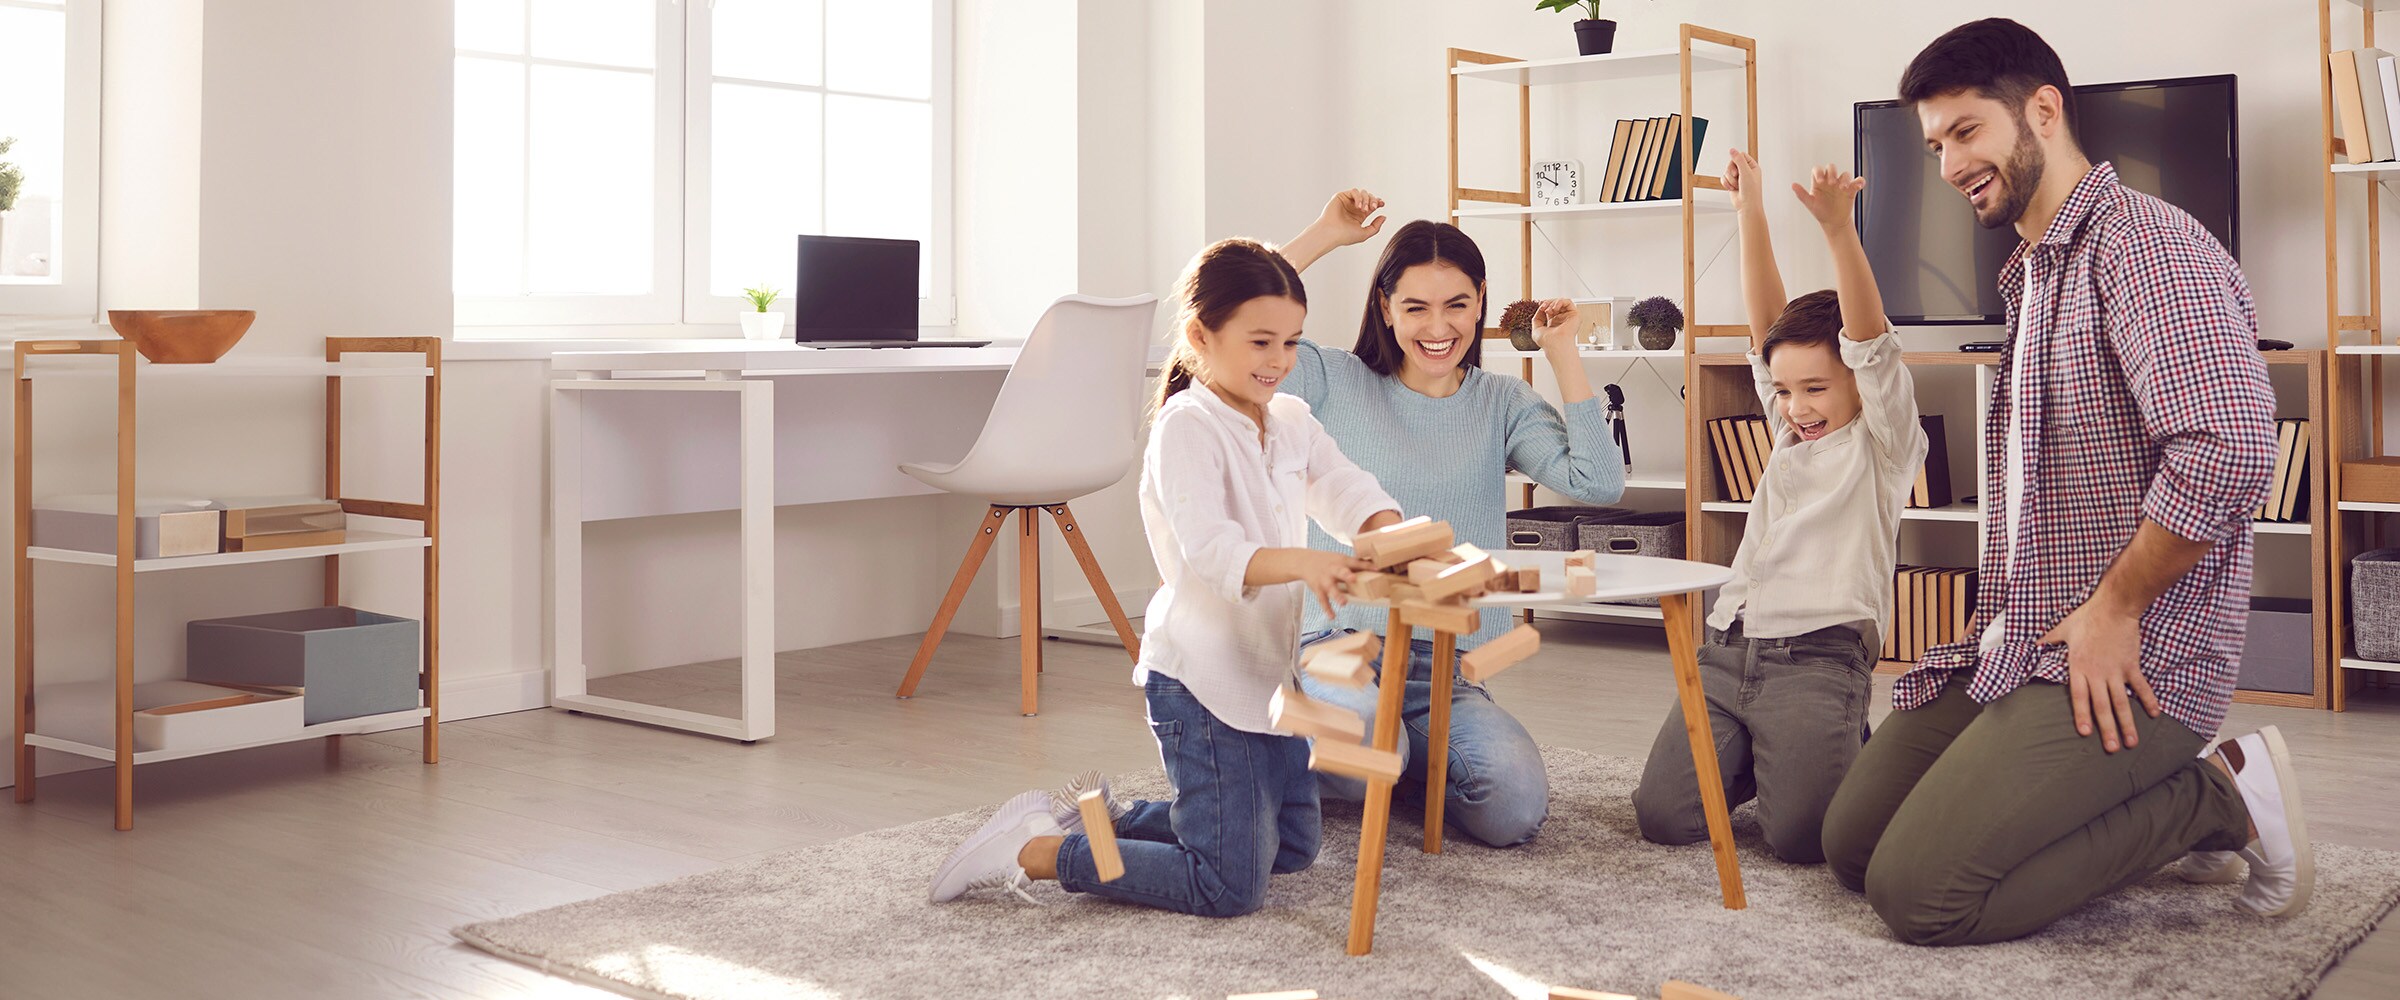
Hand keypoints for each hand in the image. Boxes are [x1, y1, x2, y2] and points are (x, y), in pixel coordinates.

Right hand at [1292, 549, 1376, 616]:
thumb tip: (1374, 566)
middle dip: (1346, 575)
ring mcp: (1324, 580)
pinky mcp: (1318, 590)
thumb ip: (1355, 564)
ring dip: (1337, 595)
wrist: (1304, 562)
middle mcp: (1333, 570)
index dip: (1366, 566)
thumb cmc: (1328, 561)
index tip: (1377, 569)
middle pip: (1340, 572)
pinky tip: (1332, 616)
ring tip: (1344, 603)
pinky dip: (1327, 609)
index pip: (1355, 562)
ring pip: (1331, 588)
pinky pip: (1323, 600)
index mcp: (1341, 561)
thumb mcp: (1340, 558)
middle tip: (1353, 579)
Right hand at [1311, 188, 1386, 247]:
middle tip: (1373, 208)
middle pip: (1369, 197)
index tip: (1382, 204)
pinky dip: (1358, 197)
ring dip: (1366, 200)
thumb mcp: (1365, 234)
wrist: (1331, 233)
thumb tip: (1384, 216)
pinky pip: (1354, 191)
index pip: (1372, 205)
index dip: (1378, 202)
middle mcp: (1354, 208)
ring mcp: (1347, 202)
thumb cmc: (1345, 236)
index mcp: (1359, 215)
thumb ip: (1376, 227)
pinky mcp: (1341, 197)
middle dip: (1373, 201)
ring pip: (1363, 193)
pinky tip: (1357, 206)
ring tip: (1363, 209)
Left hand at [1532, 297, 1580, 351]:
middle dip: (1548, 303)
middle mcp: (1562, 320)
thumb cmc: (1547, 342)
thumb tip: (1540, 309)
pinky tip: (1555, 308)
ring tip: (1550, 310)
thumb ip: (1537, 318)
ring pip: (1561, 302)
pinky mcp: (1574, 315)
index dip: (1545, 304)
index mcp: (1554, 323)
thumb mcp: (1536, 329)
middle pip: (1555, 304)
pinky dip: (1560, 302)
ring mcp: (1568, 317)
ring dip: (1553, 303)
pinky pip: (1568, 302)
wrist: (1555, 345)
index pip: (1550, 309)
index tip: (1540, 304)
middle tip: (1544, 307)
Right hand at [1724, 148, 1762, 214]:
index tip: (1737, 170)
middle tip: (1736, 177)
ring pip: (1727, 171)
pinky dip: (1726, 183)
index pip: (1741, 156)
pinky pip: (1724, 178)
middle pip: (1732, 163)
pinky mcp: (1732, 183)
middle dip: (1731, 171)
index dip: (1736, 161)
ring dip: (1729, 179)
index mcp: (1752, 166)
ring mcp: (1738, 177)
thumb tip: (1732, 150)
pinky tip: (1732, 188)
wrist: (1747, 205)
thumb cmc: (1751, 191)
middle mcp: (1745, 171)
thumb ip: (1738, 160)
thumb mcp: (1745, 172)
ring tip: (1736, 185)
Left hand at [1791, 164, 1865, 229]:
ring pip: (1845, 174)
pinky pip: (1857, 181)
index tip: (1820, 181)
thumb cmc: (1820, 212)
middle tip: (1831, 183)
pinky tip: (1858, 185)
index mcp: (1819, 182)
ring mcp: (1841, 184)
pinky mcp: (1851, 189)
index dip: (1819, 172)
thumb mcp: (1810, 204)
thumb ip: (1802, 194)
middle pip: (1832, 167)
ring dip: (1845, 179)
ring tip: (1842, 188)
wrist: (1833, 222)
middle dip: (1832, 172)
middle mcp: (1830, 180)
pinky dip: (1860, 181)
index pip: (1818, 169)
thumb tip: (1793, 185)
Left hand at [2040, 602, 2161, 752]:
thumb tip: (2030, 646)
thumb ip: (2047, 642)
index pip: (2080, 697)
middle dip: (2107, 729)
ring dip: (2127, 723)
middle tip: (2111, 749)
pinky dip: (2148, 700)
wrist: (2114, 607)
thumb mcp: (2061, 630)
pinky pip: (2141, 686)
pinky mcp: (2132, 665)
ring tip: (2131, 742)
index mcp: (2078, 667)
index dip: (2082, 715)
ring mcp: (2116, 671)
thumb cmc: (2086, 618)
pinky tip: (2154, 715)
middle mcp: (2098, 673)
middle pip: (2102, 706)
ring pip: (2122, 702)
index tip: (2085, 733)